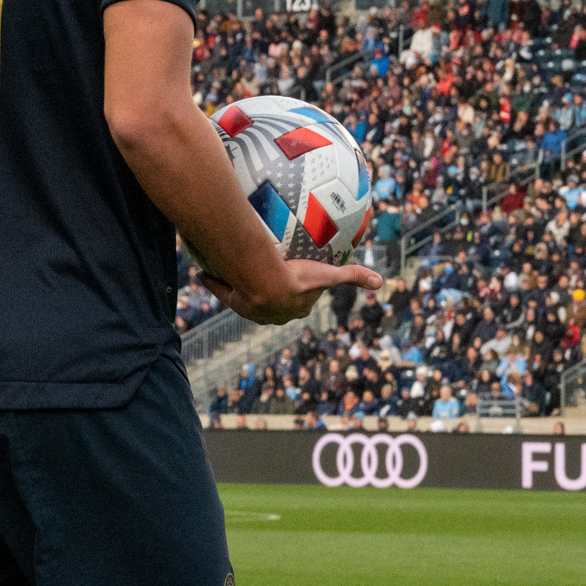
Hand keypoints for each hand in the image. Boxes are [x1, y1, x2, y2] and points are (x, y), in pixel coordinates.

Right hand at [200, 259, 381, 326]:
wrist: (264, 283)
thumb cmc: (298, 279)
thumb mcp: (329, 276)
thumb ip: (353, 275)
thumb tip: (380, 281)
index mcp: (295, 309)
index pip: (301, 302)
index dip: (301, 291)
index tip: (298, 276)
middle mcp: (273, 314)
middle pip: (273, 302)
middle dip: (271, 292)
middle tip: (268, 272)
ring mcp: (249, 308)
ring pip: (244, 296)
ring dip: (240, 289)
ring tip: (238, 272)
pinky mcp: (230, 298)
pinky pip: (221, 289)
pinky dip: (213, 283)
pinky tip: (205, 273)